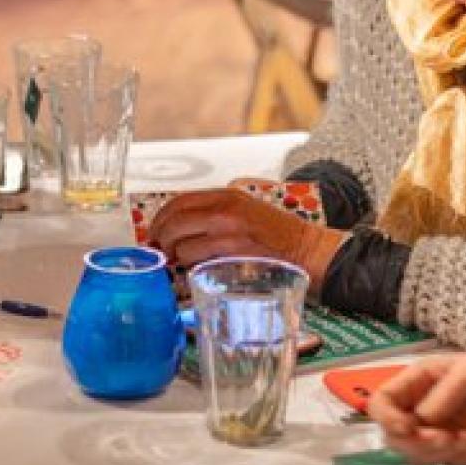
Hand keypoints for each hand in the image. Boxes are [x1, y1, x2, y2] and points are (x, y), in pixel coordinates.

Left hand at [149, 188, 345, 284]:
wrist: (309, 251)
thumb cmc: (279, 238)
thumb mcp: (246, 213)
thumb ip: (216, 216)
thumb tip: (180, 230)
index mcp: (228, 196)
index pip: (180, 201)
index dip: (162, 218)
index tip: (156, 231)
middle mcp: (225, 208)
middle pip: (174, 219)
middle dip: (161, 237)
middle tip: (162, 250)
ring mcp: (227, 229)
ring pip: (180, 240)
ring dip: (176, 254)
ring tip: (183, 262)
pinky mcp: (231, 250)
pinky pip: (194, 257)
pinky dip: (189, 265)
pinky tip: (198, 268)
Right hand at [369, 337, 465, 464]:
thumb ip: (448, 392)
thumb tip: (422, 418)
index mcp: (418, 380)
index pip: (380, 403)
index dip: (387, 420)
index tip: (410, 429)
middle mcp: (422, 405)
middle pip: (394, 436)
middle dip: (417, 443)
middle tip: (446, 440)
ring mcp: (439, 428)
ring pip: (416, 454)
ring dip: (437, 455)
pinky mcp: (457, 446)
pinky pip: (442, 463)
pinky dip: (455, 460)